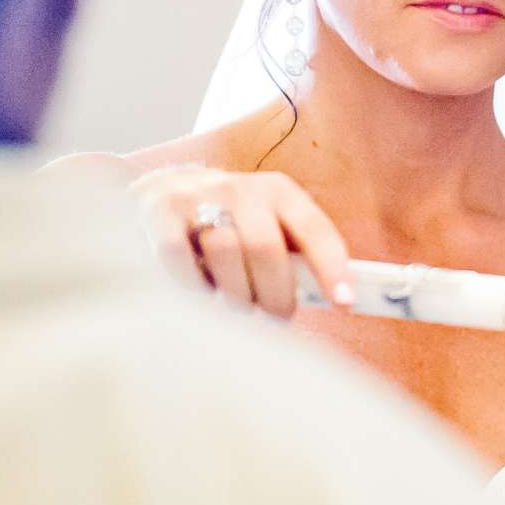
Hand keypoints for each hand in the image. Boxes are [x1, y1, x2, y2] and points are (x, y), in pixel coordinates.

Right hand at [131, 164, 353, 315]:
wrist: (166, 191)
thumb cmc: (232, 224)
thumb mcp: (269, 227)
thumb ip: (298, 256)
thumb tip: (340, 299)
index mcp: (279, 192)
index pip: (314, 230)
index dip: (331, 268)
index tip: (344, 303)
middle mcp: (241, 188)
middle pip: (266, 248)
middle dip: (275, 294)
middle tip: (277, 315)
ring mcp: (197, 196)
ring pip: (225, 253)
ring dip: (235, 293)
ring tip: (238, 303)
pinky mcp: (159, 211)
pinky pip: (179, 258)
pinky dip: (193, 286)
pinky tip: (200, 292)